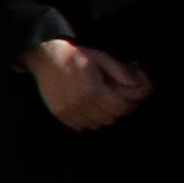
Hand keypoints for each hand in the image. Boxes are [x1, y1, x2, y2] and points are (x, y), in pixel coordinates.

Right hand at [24, 38, 153, 130]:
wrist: (47, 57)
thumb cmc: (76, 56)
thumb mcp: (101, 58)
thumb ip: (120, 71)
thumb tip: (136, 83)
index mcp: (94, 89)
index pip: (120, 107)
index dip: (130, 105)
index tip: (131, 101)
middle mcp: (81, 103)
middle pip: (110, 118)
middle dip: (117, 111)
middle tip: (117, 102)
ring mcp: (69, 110)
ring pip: (96, 124)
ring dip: (102, 117)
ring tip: (102, 105)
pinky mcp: (60, 114)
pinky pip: (80, 126)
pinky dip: (87, 121)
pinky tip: (87, 109)